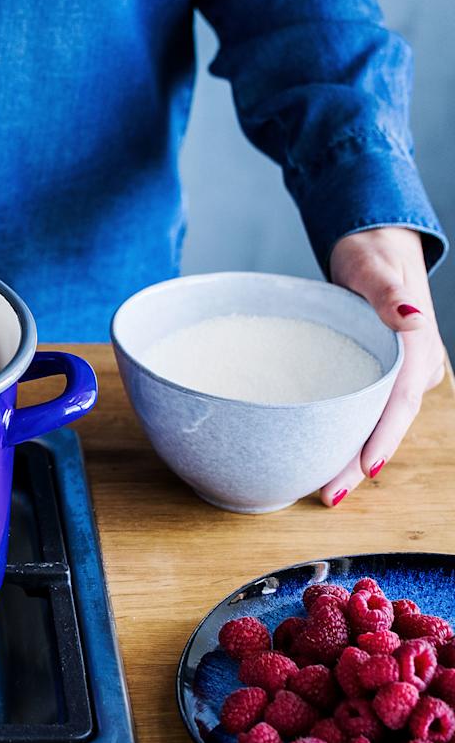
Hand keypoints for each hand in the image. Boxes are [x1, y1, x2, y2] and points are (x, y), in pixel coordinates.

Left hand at [321, 227, 446, 506]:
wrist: (372, 246)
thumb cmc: (370, 256)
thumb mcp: (373, 269)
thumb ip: (389, 294)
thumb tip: (409, 317)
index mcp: (418, 349)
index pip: (399, 402)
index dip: (382, 437)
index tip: (364, 467)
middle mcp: (415, 368)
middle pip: (388, 424)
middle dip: (360, 462)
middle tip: (328, 495)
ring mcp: (400, 375)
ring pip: (378, 424)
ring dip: (354, 456)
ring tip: (325, 489)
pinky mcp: (382, 376)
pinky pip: (368, 413)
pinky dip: (349, 437)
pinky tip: (325, 457)